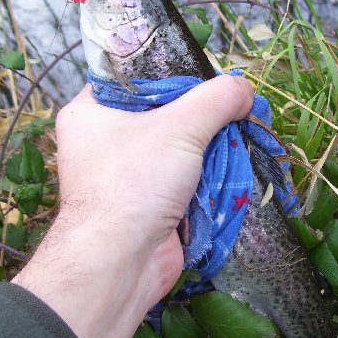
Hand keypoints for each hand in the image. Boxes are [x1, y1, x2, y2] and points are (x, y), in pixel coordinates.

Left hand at [12, 74, 253, 337]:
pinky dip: (205, 175)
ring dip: (207, 147)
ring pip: (175, 147)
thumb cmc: (133, 184)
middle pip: (162, 113)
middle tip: (230, 108)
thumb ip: (216, 99)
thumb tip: (245, 90)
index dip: (172, 74)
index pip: (135, 76)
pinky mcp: (146, 201)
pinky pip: (181, 177)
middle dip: (199, 115)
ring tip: (237, 137)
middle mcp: (103, 140)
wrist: (122, 263)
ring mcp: (125, 173)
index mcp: (91, 110)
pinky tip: (229, 168)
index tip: (206, 77)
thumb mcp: (179, 127)